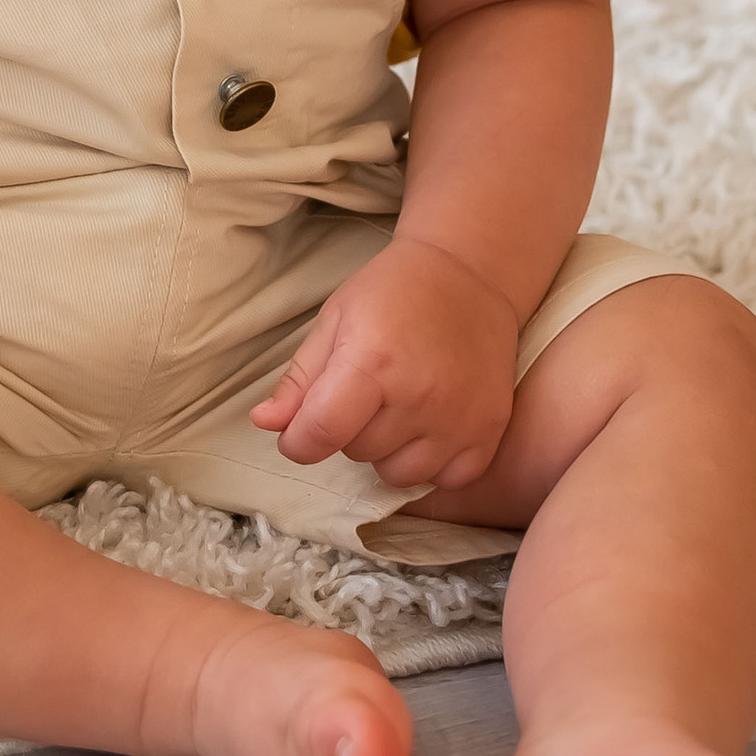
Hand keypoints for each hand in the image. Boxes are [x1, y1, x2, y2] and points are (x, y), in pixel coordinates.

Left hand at [250, 235, 520, 493]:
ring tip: (399, 405)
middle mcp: (418, 396)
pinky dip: (432, 462)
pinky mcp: (490, 431)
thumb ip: (300, 380)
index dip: (298, 441)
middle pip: (357, 453)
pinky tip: (431, 424)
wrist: (468, 274)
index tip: (300, 431)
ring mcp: (459, 418)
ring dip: (388, 450)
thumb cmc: (392, 293)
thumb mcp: (334, 321)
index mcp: (371, 361)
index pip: (320, 433)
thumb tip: (266, 423)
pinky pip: (446, 480)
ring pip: (397, 474)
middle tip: (367, 389)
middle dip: (350, 429)